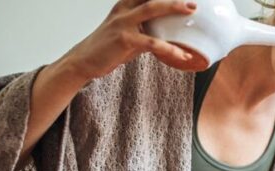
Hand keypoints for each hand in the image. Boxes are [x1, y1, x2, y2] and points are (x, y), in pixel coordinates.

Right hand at [61, 0, 196, 81]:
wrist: (84, 61)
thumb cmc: (109, 47)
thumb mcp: (128, 32)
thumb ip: (146, 27)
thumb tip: (169, 32)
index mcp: (124, 6)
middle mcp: (123, 10)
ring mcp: (123, 23)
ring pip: (151, 10)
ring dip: (173, 7)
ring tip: (191, 10)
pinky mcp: (125, 40)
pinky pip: (152, 42)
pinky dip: (170, 48)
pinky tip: (183, 55)